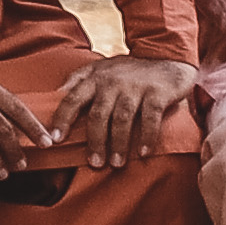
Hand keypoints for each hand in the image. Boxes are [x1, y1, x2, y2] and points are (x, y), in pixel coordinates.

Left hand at [59, 55, 200, 159]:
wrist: (170, 61)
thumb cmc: (131, 71)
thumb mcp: (101, 67)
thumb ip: (79, 78)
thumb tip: (56, 93)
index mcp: (96, 77)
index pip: (73, 99)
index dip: (63, 119)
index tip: (56, 140)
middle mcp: (113, 82)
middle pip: (98, 114)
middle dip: (95, 141)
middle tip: (95, 163)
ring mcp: (135, 87)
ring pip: (122, 119)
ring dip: (118, 143)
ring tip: (116, 163)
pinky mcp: (157, 93)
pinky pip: (150, 118)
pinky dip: (147, 137)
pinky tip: (143, 153)